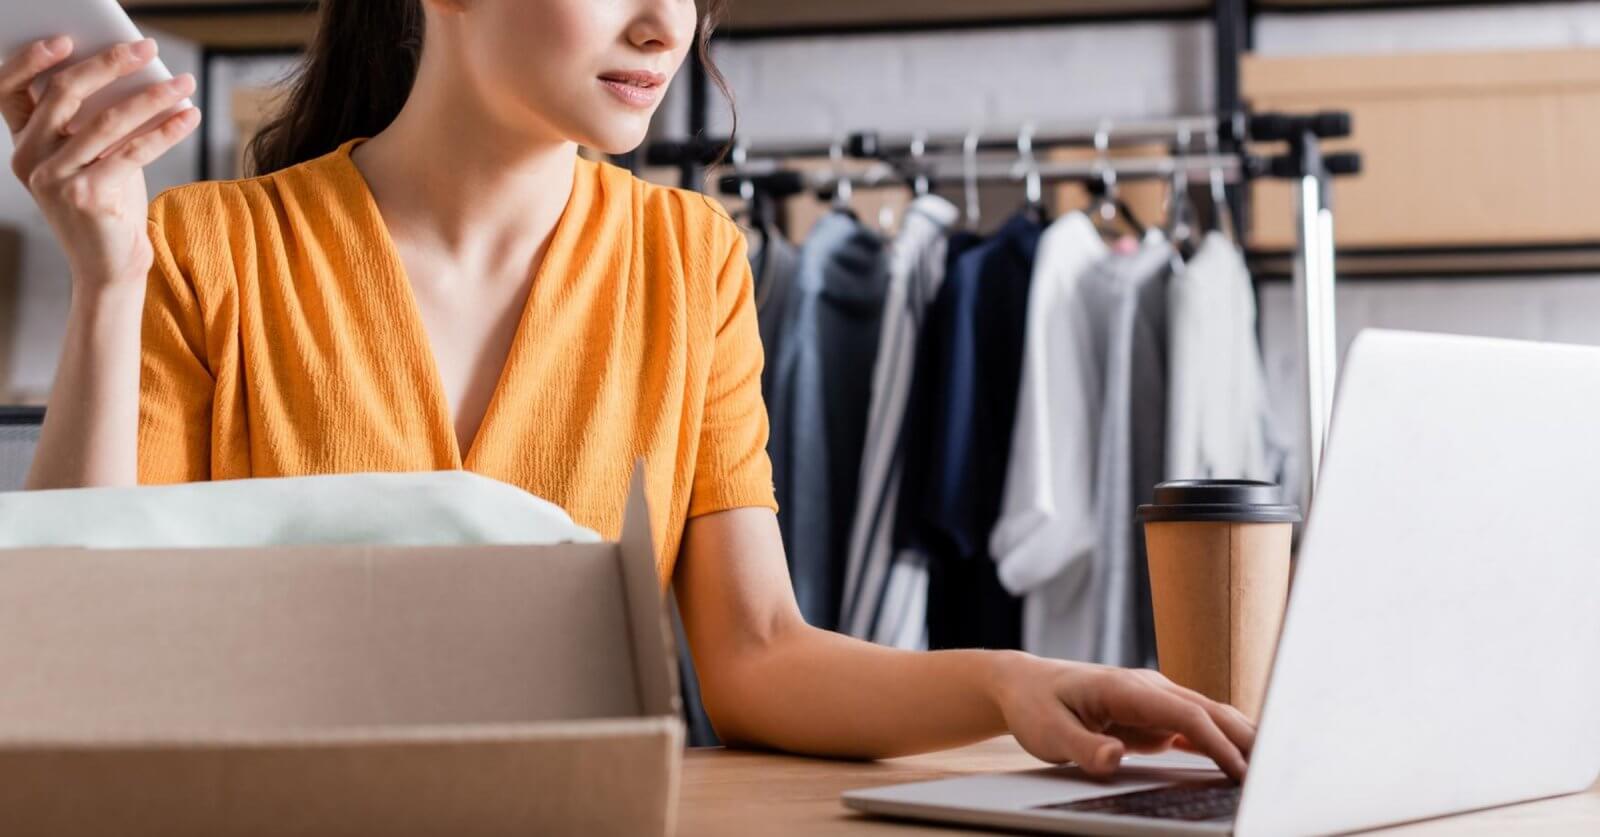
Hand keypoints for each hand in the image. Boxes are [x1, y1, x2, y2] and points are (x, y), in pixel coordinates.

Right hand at [2, 36, 199, 290]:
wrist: (109, 268)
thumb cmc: (106, 205)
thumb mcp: (93, 159)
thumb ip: (96, 122)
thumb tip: (132, 74)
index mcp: (22, 146)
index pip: (9, 90)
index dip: (31, 60)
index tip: (66, 38)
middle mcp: (30, 160)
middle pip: (65, 94)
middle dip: (110, 64)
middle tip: (148, 47)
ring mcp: (55, 180)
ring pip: (107, 120)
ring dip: (152, 96)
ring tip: (184, 83)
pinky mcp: (89, 197)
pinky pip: (134, 151)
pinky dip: (166, 129)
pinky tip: (189, 116)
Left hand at [992, 654, 1254, 781]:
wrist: (1025, 684)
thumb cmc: (1035, 706)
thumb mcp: (1048, 732)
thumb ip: (1082, 747)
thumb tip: (1114, 758)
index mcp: (1127, 687)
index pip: (1185, 713)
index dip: (1216, 742)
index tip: (1239, 771)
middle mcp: (1149, 688)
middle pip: (1209, 711)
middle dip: (1246, 739)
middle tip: (1277, 773)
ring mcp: (1155, 699)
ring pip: (1209, 716)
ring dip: (1241, 738)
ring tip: (1273, 768)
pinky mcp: (1154, 714)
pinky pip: (1196, 727)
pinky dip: (1222, 742)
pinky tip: (1242, 762)